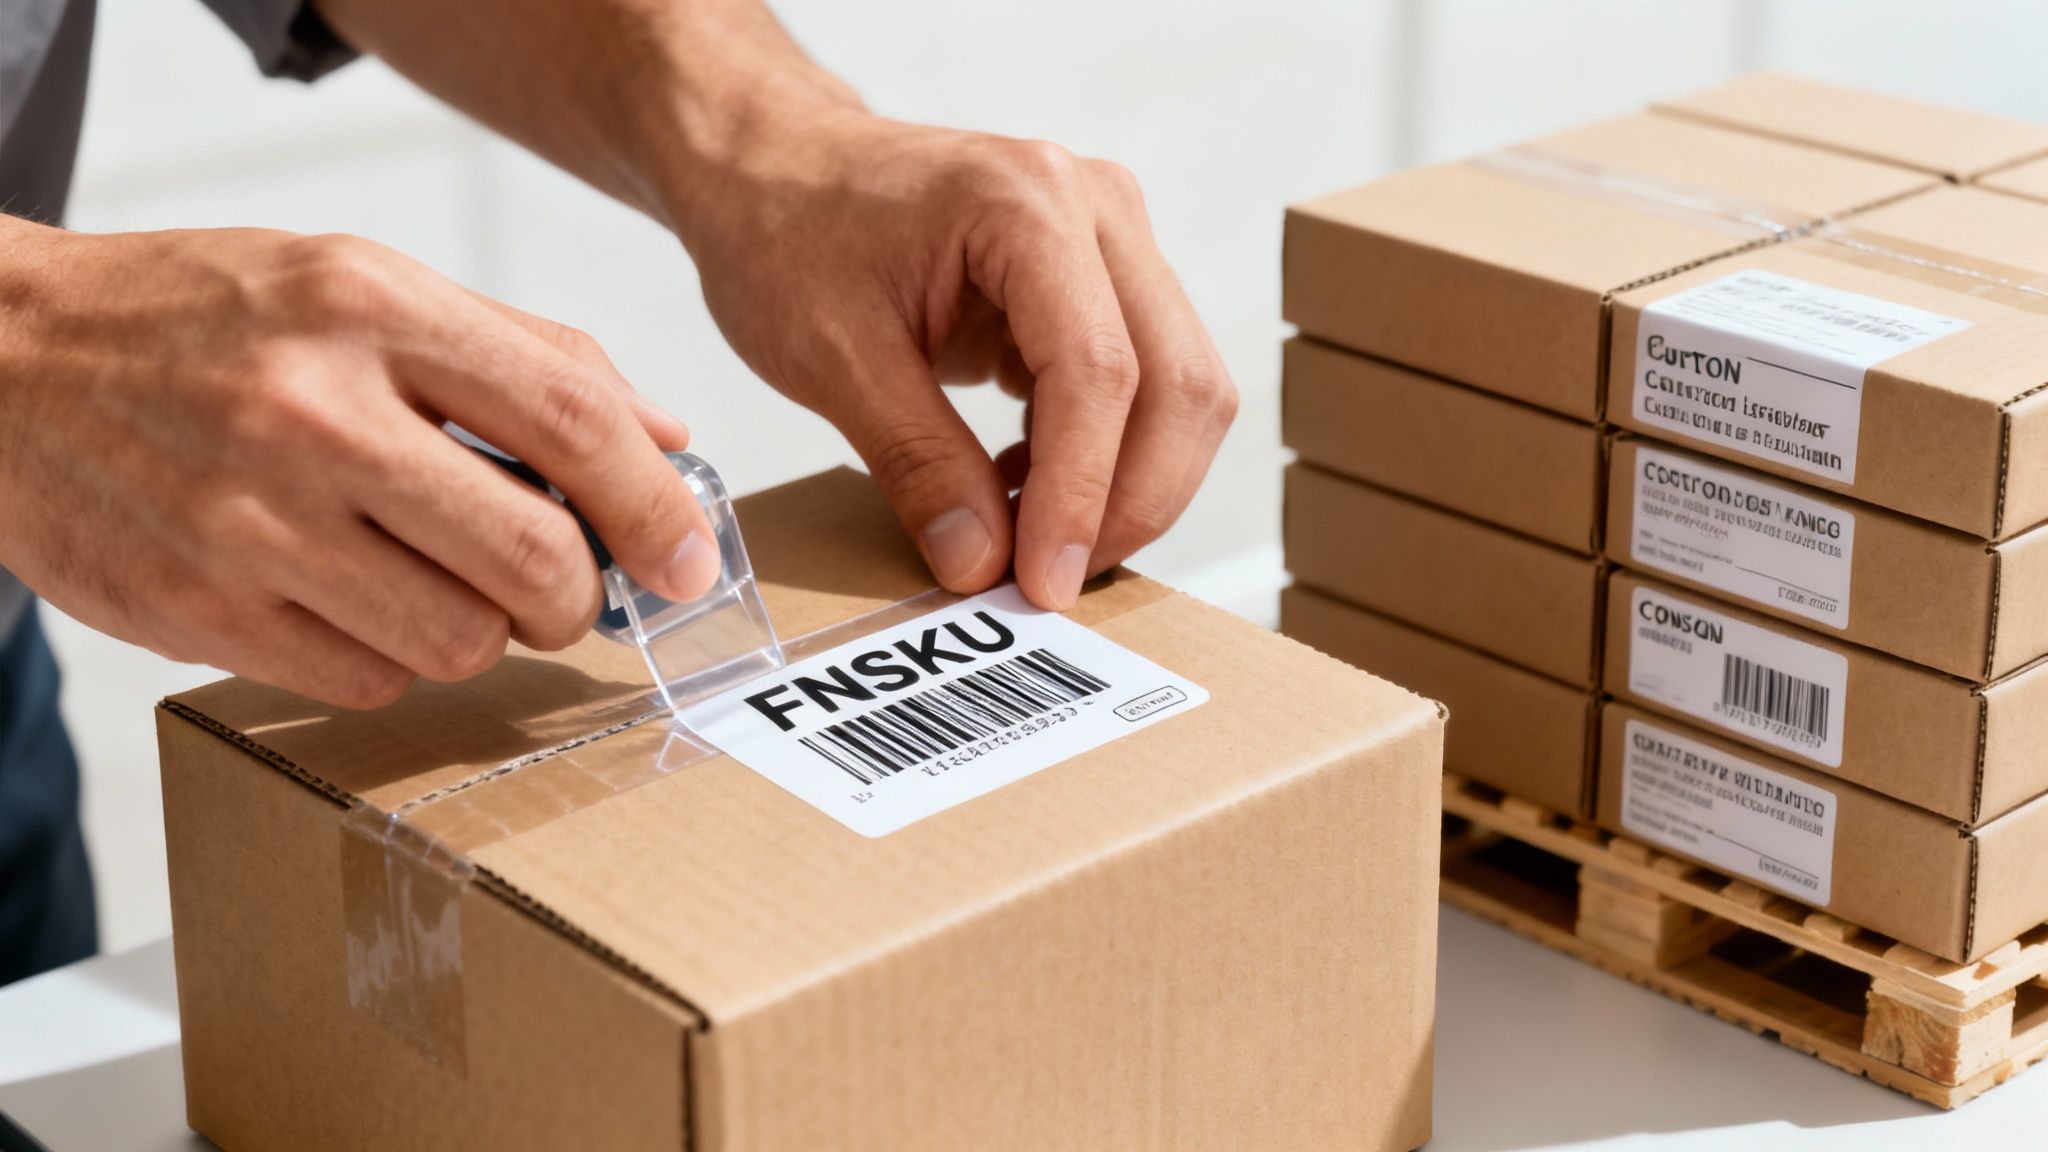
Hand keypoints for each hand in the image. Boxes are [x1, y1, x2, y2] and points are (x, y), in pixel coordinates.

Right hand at [0, 220, 713, 707]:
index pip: (571, 419)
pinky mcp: (198, 612)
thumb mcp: (365, 285)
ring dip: (480, 631)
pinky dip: (388, 659)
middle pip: (534, 558)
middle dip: (577, 595)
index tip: (688, 558)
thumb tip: (667, 440)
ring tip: (437, 580)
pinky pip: (366, 684)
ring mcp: (248, 522)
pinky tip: (351, 598)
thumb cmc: (204, 321)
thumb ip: (527, 357)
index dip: (656, 507)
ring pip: (457, 642)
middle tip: (561, 586)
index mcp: (369, 308)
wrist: (0, 362)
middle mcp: (311, 413)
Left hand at [671, 108, 1236, 609]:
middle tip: (1055, 582)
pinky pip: (1147, 387)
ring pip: (1183, 391)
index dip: (1082, 493)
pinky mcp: (1104, 282)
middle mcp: (1096, 208)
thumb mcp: (830, 357)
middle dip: (1131, 503)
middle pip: (1179, 383)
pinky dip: (1103, 457)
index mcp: (1028, 203)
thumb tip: (983, 564)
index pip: (1100, 370)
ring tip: (1034, 538)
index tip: (1046, 582)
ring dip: (1129, 486)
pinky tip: (1023, 487)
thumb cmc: (788, 234)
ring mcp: (1113, 241)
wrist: (776, 168)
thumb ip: (915, 461)